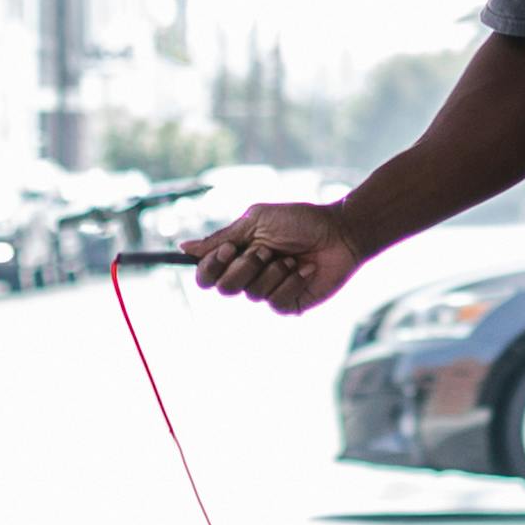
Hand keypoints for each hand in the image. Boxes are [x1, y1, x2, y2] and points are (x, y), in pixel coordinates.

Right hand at [186, 199, 365, 314]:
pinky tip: (305, 269)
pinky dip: (291, 282)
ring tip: (292, 257)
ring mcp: (269, 291)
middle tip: (267, 250)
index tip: (229, 250)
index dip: (212, 267)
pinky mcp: (289, 304)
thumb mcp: (257, 222)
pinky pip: (276, 302)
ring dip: (273, 271)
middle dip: (246, 267)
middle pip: (224, 288)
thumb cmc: (300, 221)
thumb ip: (222, 238)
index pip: (206, 274)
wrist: (340, 232)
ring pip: (252, 294)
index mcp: (237, 255)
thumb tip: (184, 247)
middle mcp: (248, 276)